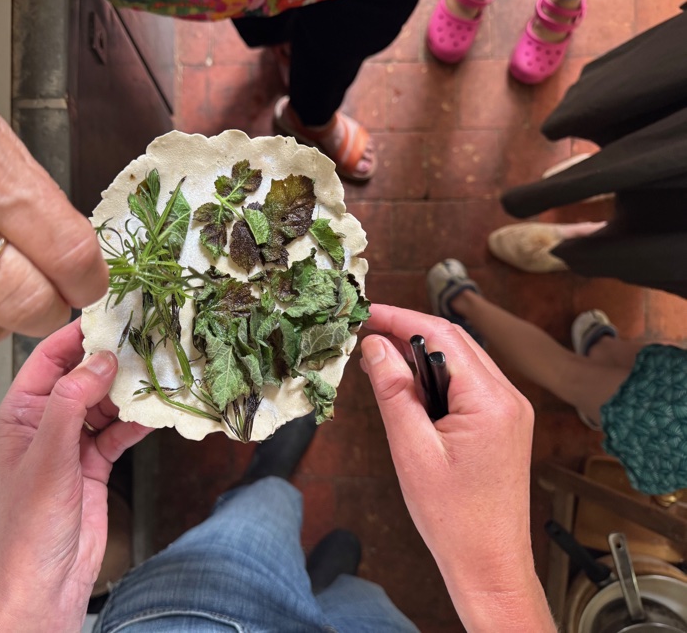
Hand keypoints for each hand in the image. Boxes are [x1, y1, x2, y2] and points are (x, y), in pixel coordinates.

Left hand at [0, 321, 151, 632]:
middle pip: (82, 377)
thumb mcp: (49, 457)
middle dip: (111, 360)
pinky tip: (156, 412)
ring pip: (104, 402)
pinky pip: (119, 431)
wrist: (47, 583)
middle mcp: (46, 423)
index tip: (110, 316)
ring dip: (129, 391)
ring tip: (156, 372)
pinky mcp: (95, 462)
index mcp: (20, 414)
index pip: (48, 359)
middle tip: (144, 340)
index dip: (77, 335)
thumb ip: (72, 403)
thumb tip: (99, 361)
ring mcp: (72, 443)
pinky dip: (137, 421)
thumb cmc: (30, 528)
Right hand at [361, 305, 553, 632]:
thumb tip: (375, 346)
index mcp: (491, 401)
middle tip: (366, 332)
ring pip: (462, 361)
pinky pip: (468, 384)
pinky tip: (408, 388)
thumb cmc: (453, 518)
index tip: (367, 313)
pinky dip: (436, 377)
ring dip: (421, 354)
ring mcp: (511, 411)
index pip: (443, 336)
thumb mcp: (412, 449)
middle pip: (456, 342)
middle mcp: (510, 398)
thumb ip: (393, 391)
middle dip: (409, 331)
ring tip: (380, 360)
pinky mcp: (504, 424)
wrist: (489, 563)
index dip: (400, 319)